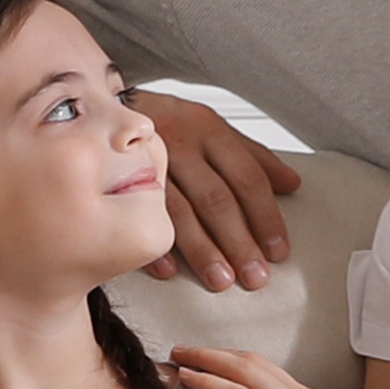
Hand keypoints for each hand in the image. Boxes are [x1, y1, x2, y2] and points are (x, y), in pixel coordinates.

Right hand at [132, 95, 307, 294]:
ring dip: (201, 249)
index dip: (265, 216)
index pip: (246, 176)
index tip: (278, 251)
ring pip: (178, 210)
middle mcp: (179, 143)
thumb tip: (292, 184)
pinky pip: (136, 216)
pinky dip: (153, 244)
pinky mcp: (114, 179)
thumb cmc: (168, 124)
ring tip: (220, 280)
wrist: (97, 107)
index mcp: (208, 130)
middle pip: (215, 198)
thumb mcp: (212, 128)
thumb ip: (253, 156)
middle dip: (238, 241)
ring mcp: (145, 162)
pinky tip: (169, 271)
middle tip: (254, 277)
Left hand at [161, 343, 374, 388]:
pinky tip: (189, 380)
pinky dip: (209, 383)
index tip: (211, 366)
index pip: (271, 376)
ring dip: (207, 360)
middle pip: (256, 363)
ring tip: (180, 358)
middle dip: (217, 354)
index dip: (236, 367)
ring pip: (245, 370)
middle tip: (185, 351)